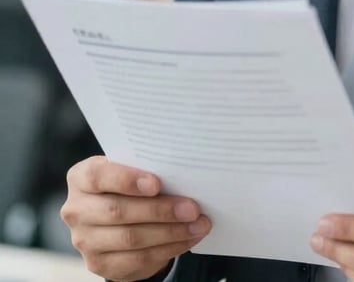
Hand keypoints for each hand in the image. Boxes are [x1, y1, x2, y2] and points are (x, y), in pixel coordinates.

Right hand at [60, 155, 211, 281]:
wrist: (117, 214)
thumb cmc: (129, 182)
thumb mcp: (131, 167)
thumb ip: (146, 166)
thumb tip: (184, 172)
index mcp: (81, 177)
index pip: (98, 177)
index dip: (127, 180)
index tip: (157, 183)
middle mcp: (77, 210)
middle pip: (118, 212)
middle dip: (160, 210)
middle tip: (192, 208)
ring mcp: (85, 241)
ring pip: (130, 238)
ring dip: (171, 232)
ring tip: (198, 224)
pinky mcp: (99, 264)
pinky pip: (138, 259)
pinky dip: (169, 248)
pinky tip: (188, 238)